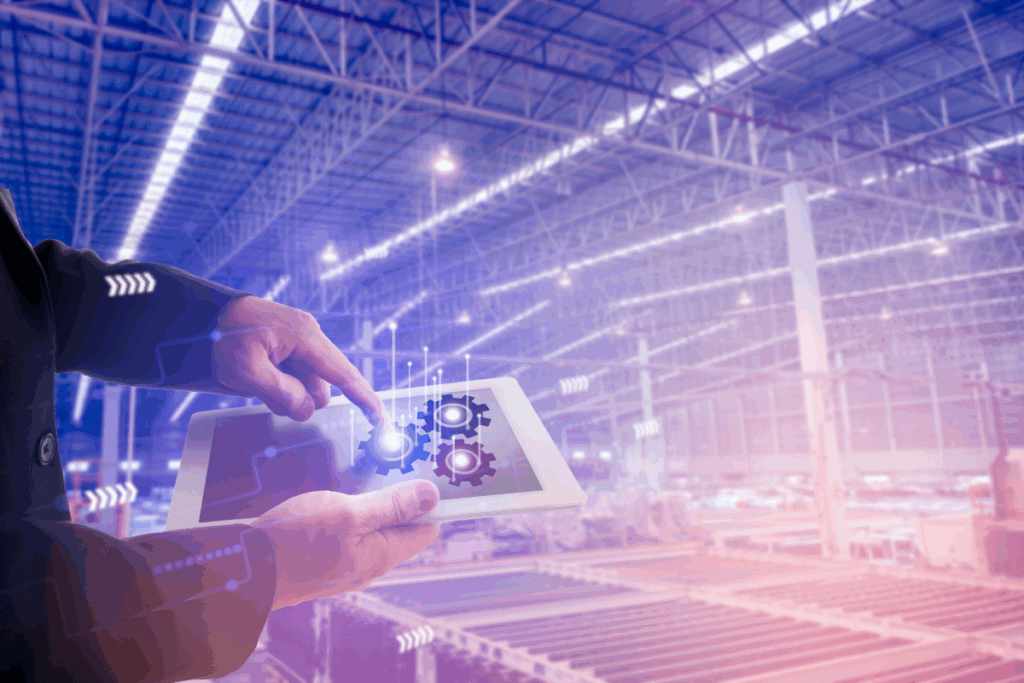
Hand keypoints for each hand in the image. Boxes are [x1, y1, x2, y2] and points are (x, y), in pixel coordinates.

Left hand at [213, 296, 386, 423]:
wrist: (207, 315)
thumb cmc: (225, 336)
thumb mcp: (246, 370)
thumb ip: (281, 394)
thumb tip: (308, 409)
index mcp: (306, 338)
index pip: (345, 375)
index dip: (366, 401)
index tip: (381, 422)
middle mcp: (311, 339)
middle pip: (321, 388)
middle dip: (298, 399)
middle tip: (262, 388)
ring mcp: (302, 345)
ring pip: (307, 387)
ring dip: (286, 393)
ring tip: (255, 377)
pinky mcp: (292, 351)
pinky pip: (295, 379)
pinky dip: (280, 385)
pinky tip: (259, 374)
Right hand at [252, 481, 440, 609]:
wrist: (242, 569)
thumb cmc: (292, 542)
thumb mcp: (349, 514)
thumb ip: (392, 505)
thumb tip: (431, 495)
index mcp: (382, 555)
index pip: (427, 529)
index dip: (431, 501)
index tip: (427, 473)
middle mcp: (368, 563)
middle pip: (402, 527)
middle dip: (402, 499)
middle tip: (392, 466)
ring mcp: (346, 562)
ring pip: (374, 527)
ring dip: (374, 502)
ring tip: (363, 476)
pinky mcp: (325, 557)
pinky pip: (351, 532)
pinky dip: (352, 511)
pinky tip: (338, 495)